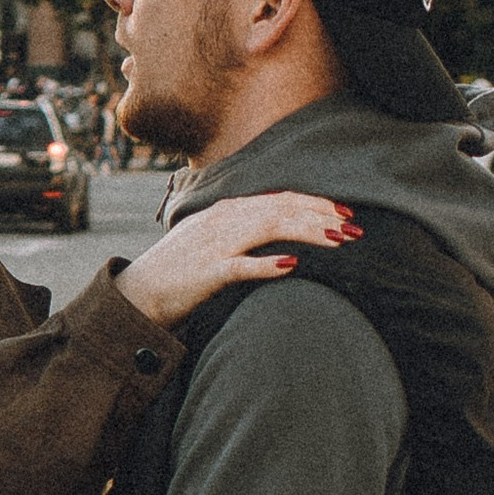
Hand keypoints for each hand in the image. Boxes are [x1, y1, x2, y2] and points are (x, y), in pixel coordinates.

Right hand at [119, 193, 360, 328]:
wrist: (138, 295)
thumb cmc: (181, 272)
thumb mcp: (214, 242)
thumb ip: (246, 232)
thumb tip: (284, 236)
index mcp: (227, 211)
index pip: (280, 199)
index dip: (316, 204)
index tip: (347, 213)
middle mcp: (223, 221)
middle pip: (281, 208)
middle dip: (322, 215)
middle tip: (356, 226)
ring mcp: (214, 245)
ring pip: (267, 228)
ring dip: (307, 231)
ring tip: (338, 239)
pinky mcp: (205, 274)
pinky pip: (240, 266)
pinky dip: (266, 264)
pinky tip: (292, 264)